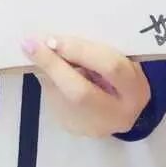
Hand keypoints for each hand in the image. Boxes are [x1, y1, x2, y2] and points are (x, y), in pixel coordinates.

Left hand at [21, 35, 150, 137]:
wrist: (122, 107)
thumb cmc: (120, 71)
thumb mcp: (119, 57)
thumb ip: (96, 50)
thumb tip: (58, 37)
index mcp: (135, 89)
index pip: (110, 67)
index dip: (80, 51)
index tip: (53, 38)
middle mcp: (118, 115)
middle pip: (80, 92)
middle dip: (53, 66)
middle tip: (30, 44)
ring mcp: (94, 127)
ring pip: (61, 98)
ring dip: (45, 71)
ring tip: (34, 50)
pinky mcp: (75, 129)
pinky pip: (55, 101)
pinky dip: (47, 80)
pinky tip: (45, 68)